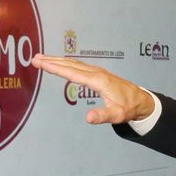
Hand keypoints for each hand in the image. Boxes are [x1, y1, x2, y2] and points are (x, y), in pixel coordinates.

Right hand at [32, 54, 155, 124]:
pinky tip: (60, 63)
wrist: (141, 101)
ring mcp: (97, 72)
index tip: (41, 63)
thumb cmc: (128, 108)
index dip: (55, 68)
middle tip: (34, 58)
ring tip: (41, 58)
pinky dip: (66, 63)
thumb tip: (88, 118)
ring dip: (57, 60)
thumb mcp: (117, 115)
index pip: (72, 73)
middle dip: (52, 61)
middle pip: (70, 65)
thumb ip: (102, 116)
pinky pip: (78, 66)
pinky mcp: (98, 74)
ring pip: (74, 63)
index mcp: (98, 81)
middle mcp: (96, 73)